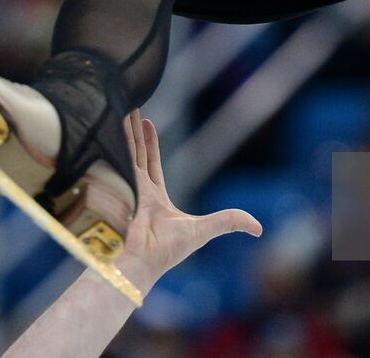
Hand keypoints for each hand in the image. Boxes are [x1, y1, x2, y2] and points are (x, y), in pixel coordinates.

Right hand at [114, 111, 262, 293]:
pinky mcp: (119, 187)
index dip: (150, 144)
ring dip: (124, 131)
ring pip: (126, 152)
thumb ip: (229, 222)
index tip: (147, 123)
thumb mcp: (204, 230)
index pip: (151, 164)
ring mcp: (126, 188)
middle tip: (131, 107)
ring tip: (121, 107)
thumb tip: (259, 228)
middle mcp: (138, 191)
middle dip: (133, 132)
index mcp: (155, 198)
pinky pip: (118, 160)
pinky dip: (114, 143)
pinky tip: (110, 125)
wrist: (142, 262)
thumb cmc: (167, 251)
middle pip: (136, 153)